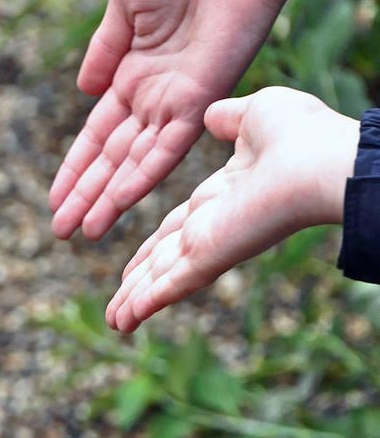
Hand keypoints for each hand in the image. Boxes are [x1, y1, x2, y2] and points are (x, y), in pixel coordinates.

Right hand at [49, 0, 331, 240]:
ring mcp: (174, 105)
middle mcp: (151, 100)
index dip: (74, 167)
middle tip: (61, 230)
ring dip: (107, 199)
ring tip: (84, 231)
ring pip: (133, 165)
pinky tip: (120, 201)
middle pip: (110, 160)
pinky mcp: (199, 102)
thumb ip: (104, 51)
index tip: (55, 199)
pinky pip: (167, 149)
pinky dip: (142, 176)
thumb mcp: (125, 5)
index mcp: (131, 78)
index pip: (96, 135)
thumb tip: (85, 92)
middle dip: (84, 195)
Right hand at [106, 88, 357, 332]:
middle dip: (139, 282)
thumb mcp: (256, 115)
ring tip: (116, 323)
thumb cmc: (302, 135)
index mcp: (224, 196)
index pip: (178, 228)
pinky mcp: (211, 257)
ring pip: (163, 279)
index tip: (134, 263)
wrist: (320, 160)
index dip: (153, 246)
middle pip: (165, 261)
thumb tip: (213, 114)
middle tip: (120, 306)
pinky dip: (147, 302)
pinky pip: (171, 285)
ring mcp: (212, 244)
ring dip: (136, 301)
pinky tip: (127, 318)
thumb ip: (229, 119)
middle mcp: (214, 226)